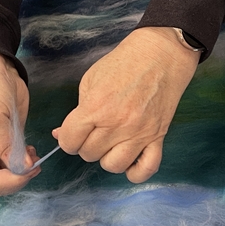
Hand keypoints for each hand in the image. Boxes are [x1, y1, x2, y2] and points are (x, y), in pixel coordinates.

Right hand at [0, 53, 39, 196]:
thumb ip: (7, 147)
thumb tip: (23, 170)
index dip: (8, 182)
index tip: (28, 170)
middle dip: (17, 178)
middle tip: (35, 164)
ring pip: (9, 176)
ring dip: (24, 171)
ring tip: (34, 155)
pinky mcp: (7, 145)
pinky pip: (17, 164)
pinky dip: (27, 163)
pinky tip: (33, 151)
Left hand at [55, 27, 199, 182]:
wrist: (162, 54)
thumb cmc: (125, 62)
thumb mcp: (91, 80)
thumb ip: (77, 110)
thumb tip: (62, 134)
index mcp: (97, 107)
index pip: (69, 141)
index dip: (68, 138)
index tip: (74, 132)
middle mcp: (118, 124)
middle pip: (89, 154)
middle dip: (87, 145)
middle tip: (95, 131)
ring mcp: (140, 133)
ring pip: (113, 166)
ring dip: (108, 158)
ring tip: (111, 144)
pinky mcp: (158, 136)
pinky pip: (146, 168)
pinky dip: (136, 172)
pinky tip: (130, 160)